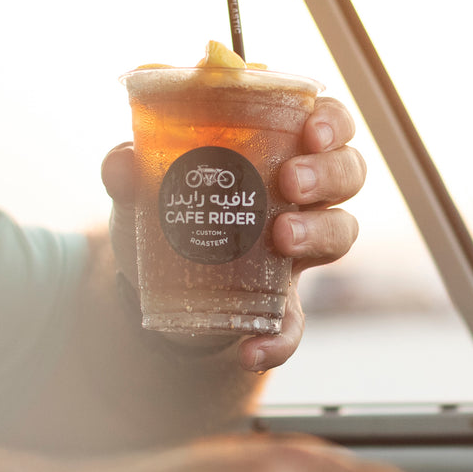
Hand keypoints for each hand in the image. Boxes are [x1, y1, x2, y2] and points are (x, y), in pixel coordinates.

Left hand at [103, 97, 366, 371]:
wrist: (154, 277)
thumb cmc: (168, 206)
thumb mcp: (144, 184)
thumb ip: (129, 170)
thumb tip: (123, 162)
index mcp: (282, 149)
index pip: (331, 124)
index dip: (334, 122)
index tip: (312, 129)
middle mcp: (304, 196)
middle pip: (349, 173)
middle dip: (327, 175)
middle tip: (289, 182)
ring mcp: (300, 250)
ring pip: (342, 233)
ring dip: (319, 233)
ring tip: (281, 237)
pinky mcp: (281, 302)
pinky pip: (295, 324)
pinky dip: (278, 340)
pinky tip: (250, 349)